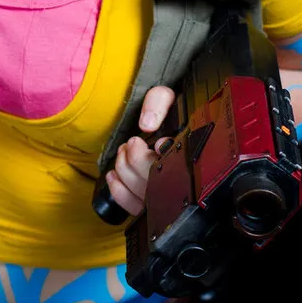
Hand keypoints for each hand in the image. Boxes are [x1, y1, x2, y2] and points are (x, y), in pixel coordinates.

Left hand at [105, 85, 175, 215]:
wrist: (170, 121)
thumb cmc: (168, 111)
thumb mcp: (167, 95)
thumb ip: (158, 101)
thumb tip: (147, 124)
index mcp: (187, 154)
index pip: (172, 166)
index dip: (153, 155)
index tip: (153, 142)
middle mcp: (178, 179)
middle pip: (150, 182)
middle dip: (132, 159)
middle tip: (132, 144)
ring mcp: (165, 194)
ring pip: (140, 195)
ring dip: (124, 171)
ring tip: (124, 154)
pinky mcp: (151, 203)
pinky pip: (133, 206)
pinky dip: (119, 190)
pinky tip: (114, 175)